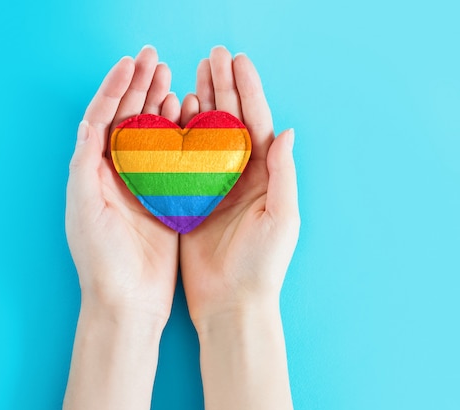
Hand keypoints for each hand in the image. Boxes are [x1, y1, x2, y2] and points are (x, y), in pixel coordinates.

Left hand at [66, 46, 180, 324]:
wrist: (128, 300)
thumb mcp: (83, 207)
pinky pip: (173, 158)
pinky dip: (180, 135)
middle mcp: (114, 174)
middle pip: (127, 120)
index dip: (114, 88)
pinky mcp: (165, 198)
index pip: (101, 119)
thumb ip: (85, 163)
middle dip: (138, 87)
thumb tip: (89, 121)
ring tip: (171, 78)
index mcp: (91, 172)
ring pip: (151, 134)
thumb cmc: (100, 259)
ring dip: (159, 105)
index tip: (130, 63)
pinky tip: (188, 116)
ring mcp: (141, 184)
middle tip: (154, 59)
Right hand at [180, 46, 299, 324]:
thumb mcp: (281, 218)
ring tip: (192, 75)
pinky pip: (183, 160)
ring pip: (206, 135)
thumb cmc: (262, 266)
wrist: (231, 303)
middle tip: (212, 56)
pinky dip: (178, 136)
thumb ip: (283, 174)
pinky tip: (172, 115)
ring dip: (201, 104)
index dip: (248, 90)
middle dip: (223, 87)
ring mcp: (213, 186)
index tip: (236, 61)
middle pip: (231, 121)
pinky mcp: (190, 200)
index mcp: (265, 176)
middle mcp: (240, 176)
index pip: (257, 123)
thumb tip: (287, 130)